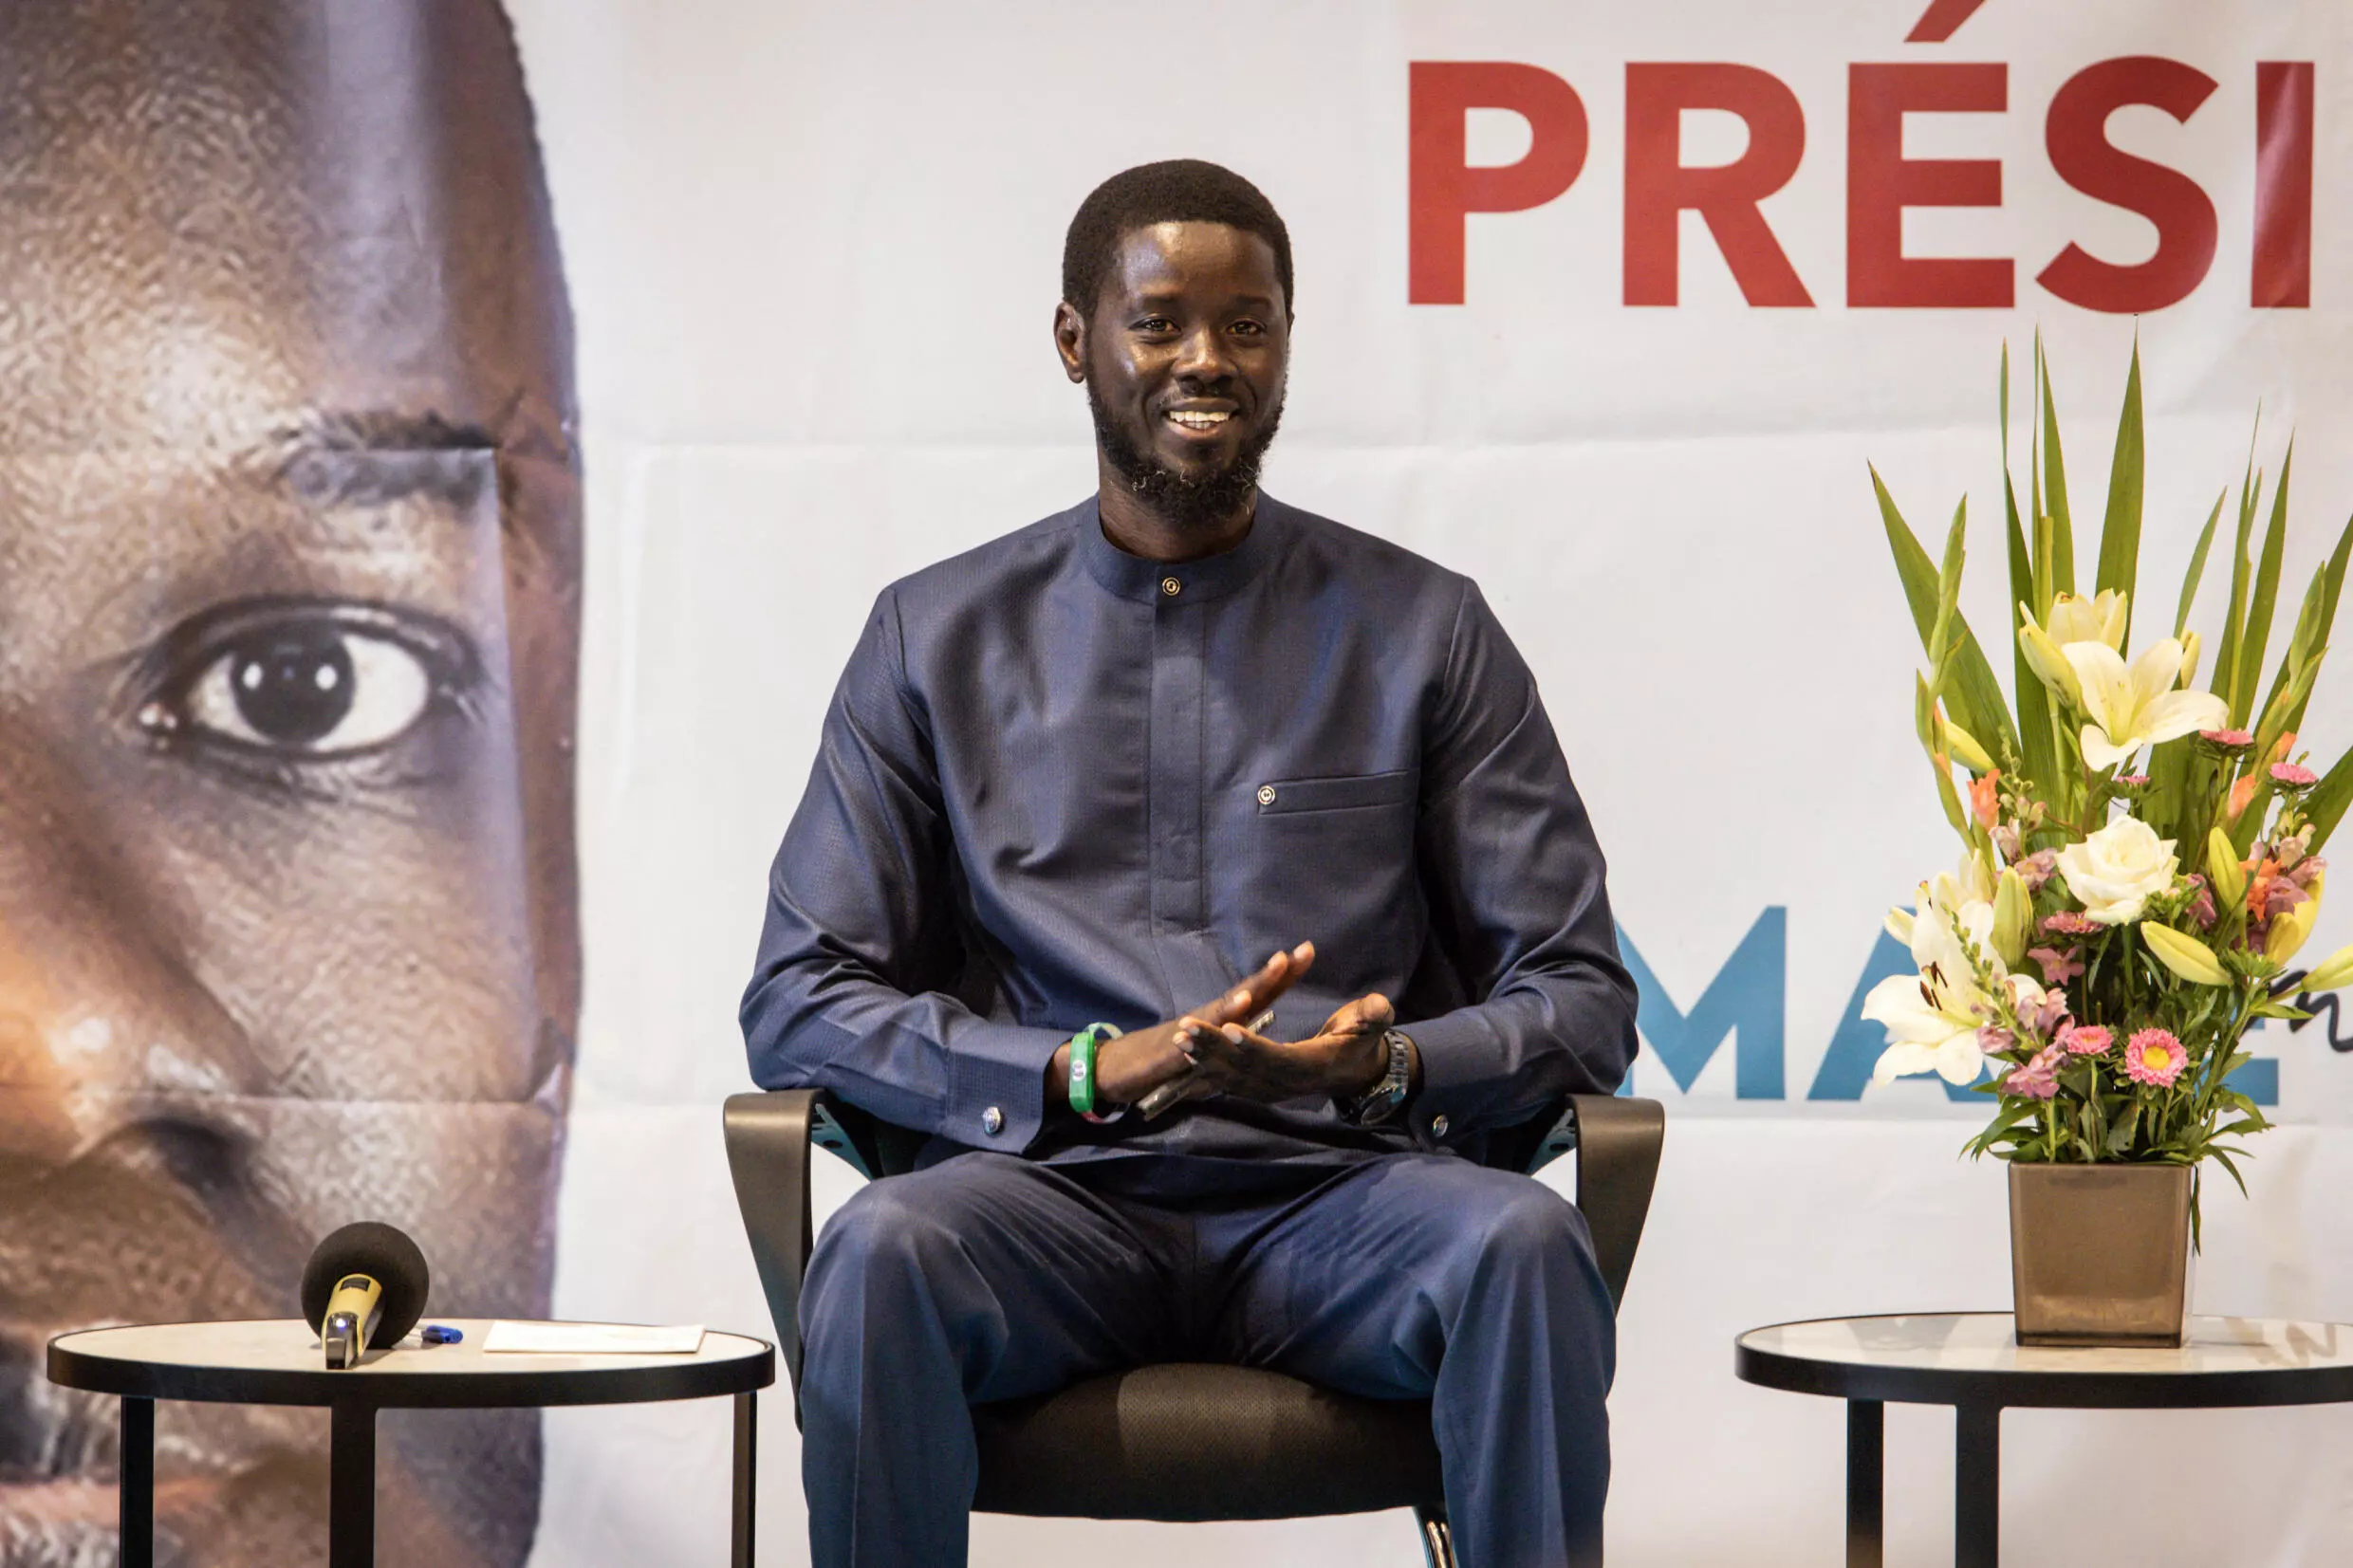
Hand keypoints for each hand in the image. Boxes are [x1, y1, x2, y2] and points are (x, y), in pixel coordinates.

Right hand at [1046, 943, 1316, 1110]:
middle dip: (1275, 974)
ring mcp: (1189, 1032)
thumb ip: (1224, 1050)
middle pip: (1246, 993)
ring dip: (1248, 992)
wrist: (1108, 1071)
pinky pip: (1196, 1039)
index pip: (1256, 997)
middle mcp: (1205, 1020)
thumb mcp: (1200, 1060)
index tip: (1306, 954)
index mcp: (1216, 1022)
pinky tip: (1235, 1013)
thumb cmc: (1156, 1065)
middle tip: (1303, 951)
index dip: (1281, 978)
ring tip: (1273, 972)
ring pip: (1223, 1009)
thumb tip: (1249, 1044)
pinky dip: (1213, 1026)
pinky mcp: (1171, 1052)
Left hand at [1174, 988, 1403, 1105]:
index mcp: (1311, 1065)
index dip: (1253, 1046)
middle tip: (1186, 1028)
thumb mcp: (1374, 1024)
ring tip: (1179, 1040)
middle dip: (1214, 1048)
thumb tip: (1378, 1006)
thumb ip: (1374, 1015)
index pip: (1277, 1058)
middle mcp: (1288, 1082)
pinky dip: (1209, 1069)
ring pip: (1233, 1078)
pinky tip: (1187, 1054)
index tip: (1229, 1028)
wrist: (1357, 1072)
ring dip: (1204, 1059)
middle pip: (1246, 1068)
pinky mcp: (1264, 1088)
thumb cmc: (1363, 1040)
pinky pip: (1232, 1082)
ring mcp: (1274, 1089)